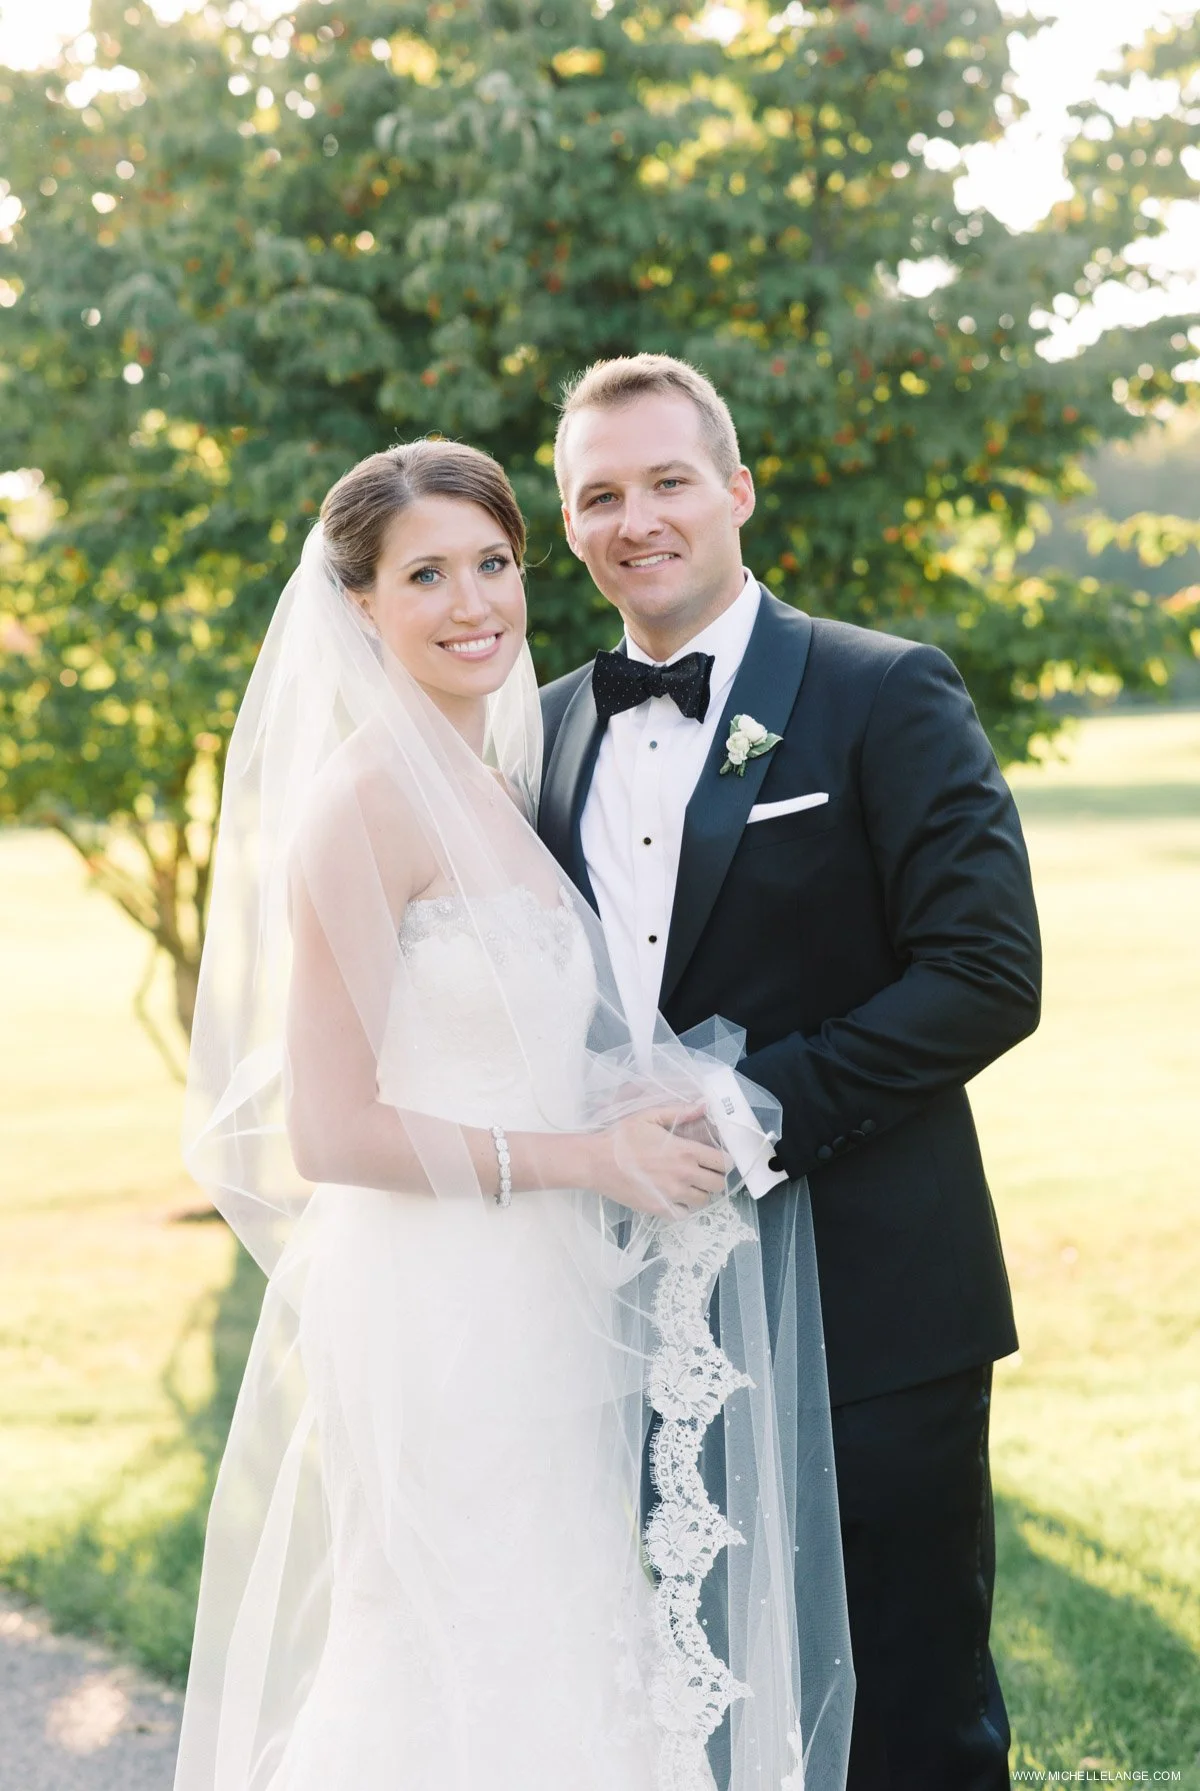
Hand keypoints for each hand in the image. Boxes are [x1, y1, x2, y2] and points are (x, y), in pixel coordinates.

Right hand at [586, 1101, 731, 1218]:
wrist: (596, 1162)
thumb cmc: (622, 1137)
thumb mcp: (650, 1117)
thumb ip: (680, 1112)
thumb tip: (704, 1105)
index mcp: (686, 1151)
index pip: (723, 1162)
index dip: (724, 1160)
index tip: (717, 1159)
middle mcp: (684, 1175)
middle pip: (717, 1185)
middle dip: (714, 1177)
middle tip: (704, 1171)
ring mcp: (672, 1195)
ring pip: (703, 1201)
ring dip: (699, 1193)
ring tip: (688, 1184)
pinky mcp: (659, 1208)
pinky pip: (684, 1214)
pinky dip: (683, 1207)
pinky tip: (675, 1197)